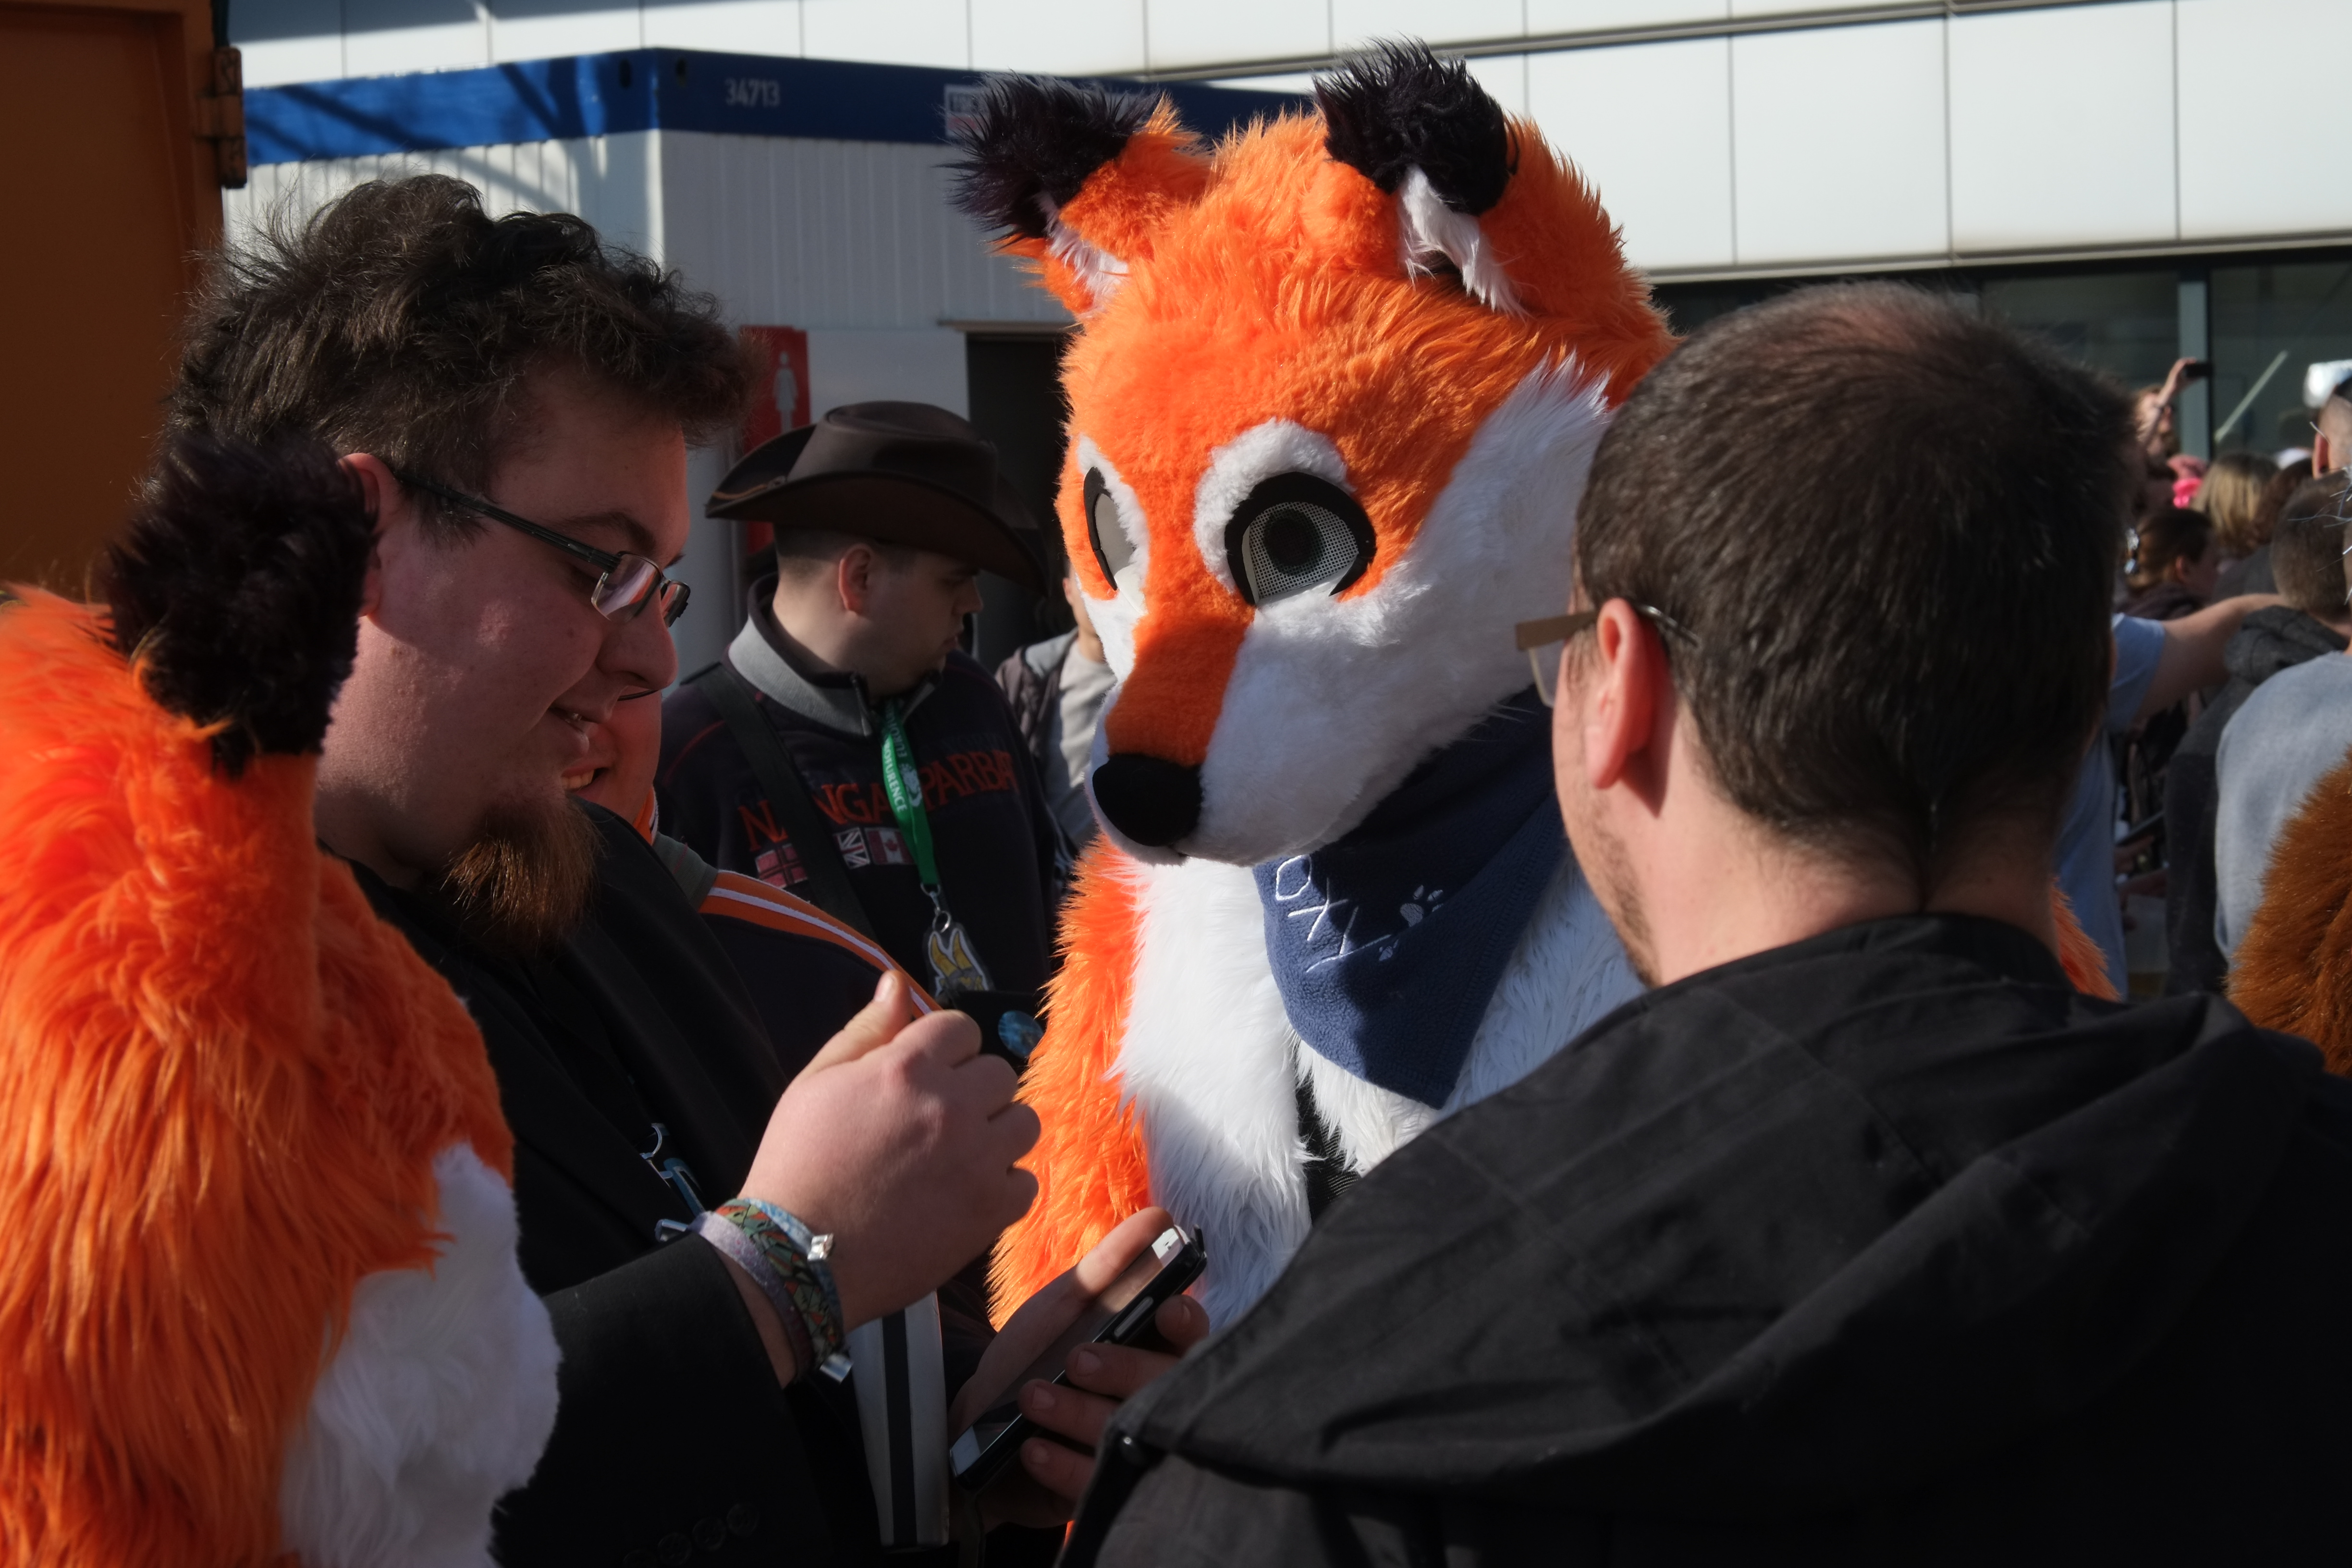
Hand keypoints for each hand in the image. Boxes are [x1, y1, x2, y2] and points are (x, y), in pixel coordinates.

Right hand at [739, 971, 1039, 1328]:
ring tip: (956, 1156)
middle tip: (936, 1120)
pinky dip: (1001, 1187)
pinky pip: (1026, 1182)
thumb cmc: (799, 1165)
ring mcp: (976, 1160)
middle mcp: (952, 1107)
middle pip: (999, 1073)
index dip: (944, 1049)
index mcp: (908, 1068)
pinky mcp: (990, 1211)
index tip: (927, 1074)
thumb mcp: (817, 1082)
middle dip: (972, 1089)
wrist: (797, 1257)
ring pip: (1023, 1123)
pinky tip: (964, 1193)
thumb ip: (866, 1029)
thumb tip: (896, 983)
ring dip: (995, 1133)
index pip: (962, 1028)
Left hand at [948, 1208, 1213, 1525]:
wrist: (973, 1427)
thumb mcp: (1063, 1305)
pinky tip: (1032, 1448)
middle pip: (1166, 1385)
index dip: (1186, 1322)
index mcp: (1153, 1347)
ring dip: (1079, 1413)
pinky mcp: (1102, 1490)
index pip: (1192, 1333)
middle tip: (1077, 1358)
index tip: (1164, 1309)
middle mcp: (1153, 1398)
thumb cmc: (1030, 1357)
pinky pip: (1096, 1483)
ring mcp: (1132, 1447)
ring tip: (1032, 1397)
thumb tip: (1160, 1217)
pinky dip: (1062, 1465)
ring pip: (1128, 1434)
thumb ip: (1109, 1264)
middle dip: (1123, 1369)